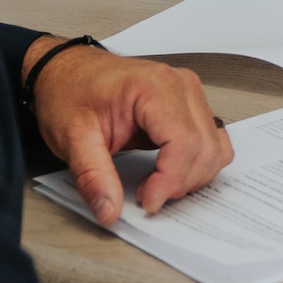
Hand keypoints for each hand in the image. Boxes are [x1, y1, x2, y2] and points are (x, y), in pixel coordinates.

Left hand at [24, 37, 233, 224]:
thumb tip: (110, 210)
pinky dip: (198, 163)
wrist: (67, 72)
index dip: (170, 181)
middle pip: (205, 148)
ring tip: (156, 183)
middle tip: (147, 195)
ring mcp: (189, 93)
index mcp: (154, 87)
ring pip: (215, 147)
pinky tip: (170, 170)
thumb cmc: (70, 92)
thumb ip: (93, 177)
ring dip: (191, 176)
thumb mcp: (72, 138)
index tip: (147, 202)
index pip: (184, 143)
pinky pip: (212, 140)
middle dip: (179, 183)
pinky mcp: (190, 104)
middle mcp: (180, 85)